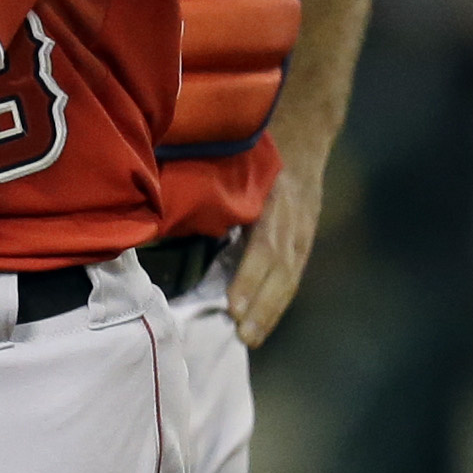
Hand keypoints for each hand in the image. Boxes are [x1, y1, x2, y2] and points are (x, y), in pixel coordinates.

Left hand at [228, 144, 326, 347]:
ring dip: (271, 311)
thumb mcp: (239, 164)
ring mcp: (305, 232)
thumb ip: (213, 193)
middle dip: (262, 306)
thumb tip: (167, 216)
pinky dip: (278, 301)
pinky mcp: (306, 240)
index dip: (250, 279)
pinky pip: (293, 276)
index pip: (266, 249)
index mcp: (278, 202)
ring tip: (251, 337)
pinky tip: (263, 322)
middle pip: (281, 271)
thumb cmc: (260, 148)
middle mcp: (295, 221)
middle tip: (243, 335)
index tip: (234, 306)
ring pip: (290, 278)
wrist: (306, 134)